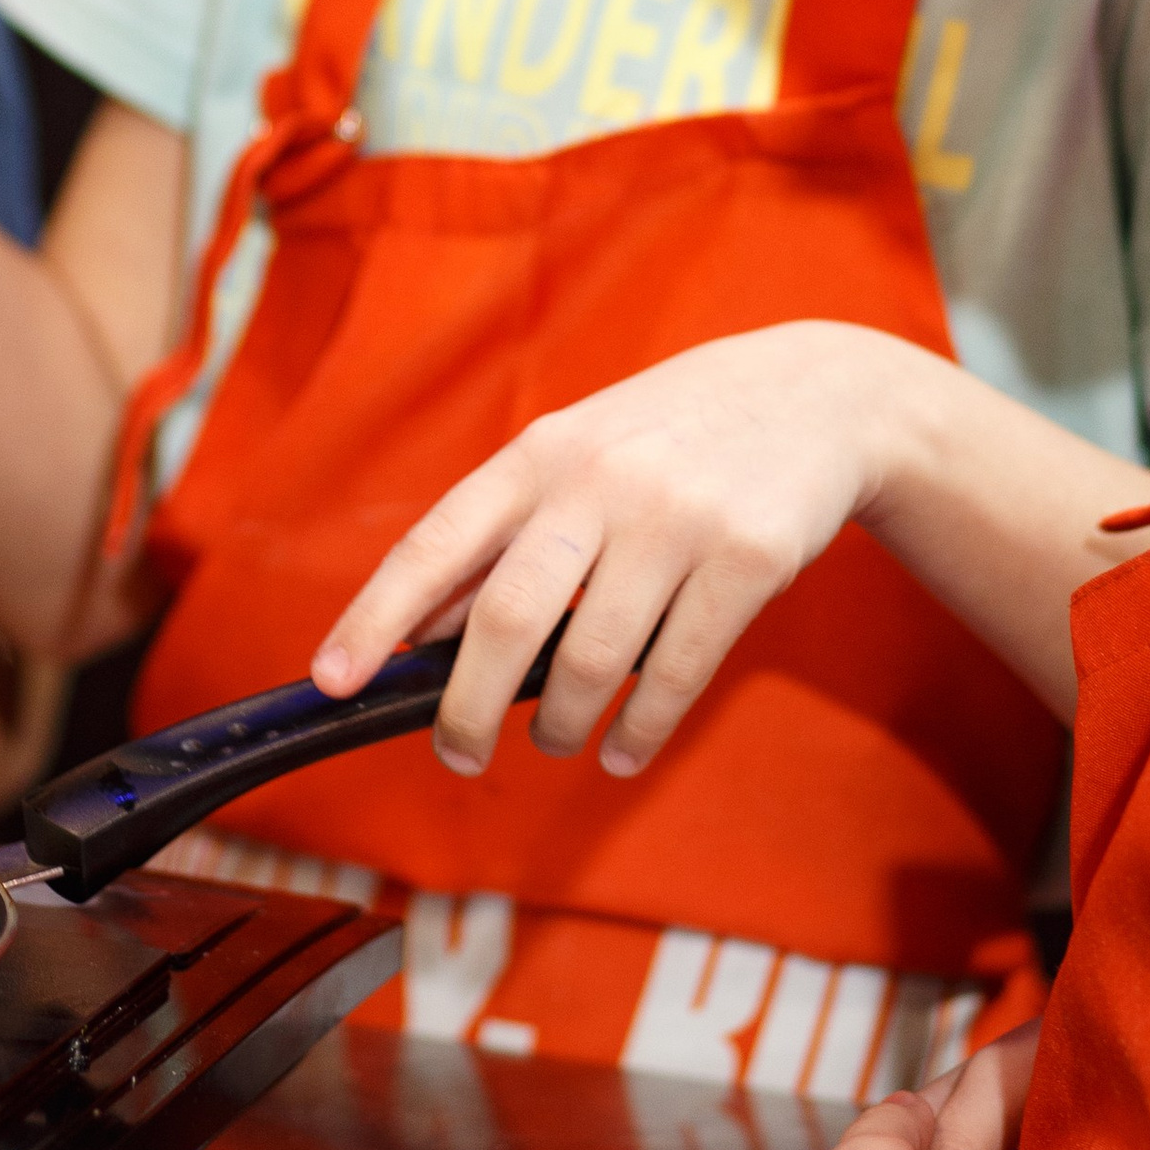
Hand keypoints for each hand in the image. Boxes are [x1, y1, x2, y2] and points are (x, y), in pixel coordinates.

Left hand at [311, 324, 916, 776]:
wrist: (818, 394)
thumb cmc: (673, 436)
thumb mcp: (579, 453)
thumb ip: (505, 535)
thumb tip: (424, 632)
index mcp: (540, 453)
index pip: (435, 543)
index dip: (375, 617)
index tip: (331, 681)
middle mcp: (598, 480)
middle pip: (506, 620)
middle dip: (468, 709)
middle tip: (458, 756)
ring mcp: (675, 520)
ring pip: (591, 661)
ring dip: (562, 725)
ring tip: (558, 739)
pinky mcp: (746, 559)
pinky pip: (674, 674)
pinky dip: (639, 731)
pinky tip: (624, 750)